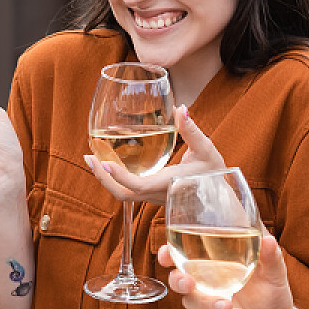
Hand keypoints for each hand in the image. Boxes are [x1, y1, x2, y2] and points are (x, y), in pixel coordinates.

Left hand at [83, 105, 225, 203]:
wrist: (220, 199)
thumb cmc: (215, 174)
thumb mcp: (207, 150)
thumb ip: (193, 130)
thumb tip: (181, 109)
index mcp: (169, 184)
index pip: (138, 186)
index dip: (120, 177)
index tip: (104, 163)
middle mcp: (158, 195)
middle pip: (122, 194)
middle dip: (102, 178)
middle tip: (88, 157)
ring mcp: (153, 198)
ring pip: (123, 194)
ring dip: (105, 178)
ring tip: (92, 158)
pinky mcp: (152, 195)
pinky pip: (128, 191)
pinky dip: (114, 178)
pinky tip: (108, 162)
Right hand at [158, 233, 296, 308]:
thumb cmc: (272, 298)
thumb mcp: (274, 275)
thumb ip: (270, 257)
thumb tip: (268, 239)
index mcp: (212, 266)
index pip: (183, 256)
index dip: (169, 254)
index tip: (165, 252)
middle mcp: (202, 286)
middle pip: (177, 279)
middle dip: (179, 280)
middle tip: (189, 282)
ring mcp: (202, 307)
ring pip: (191, 302)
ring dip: (206, 302)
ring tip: (227, 306)